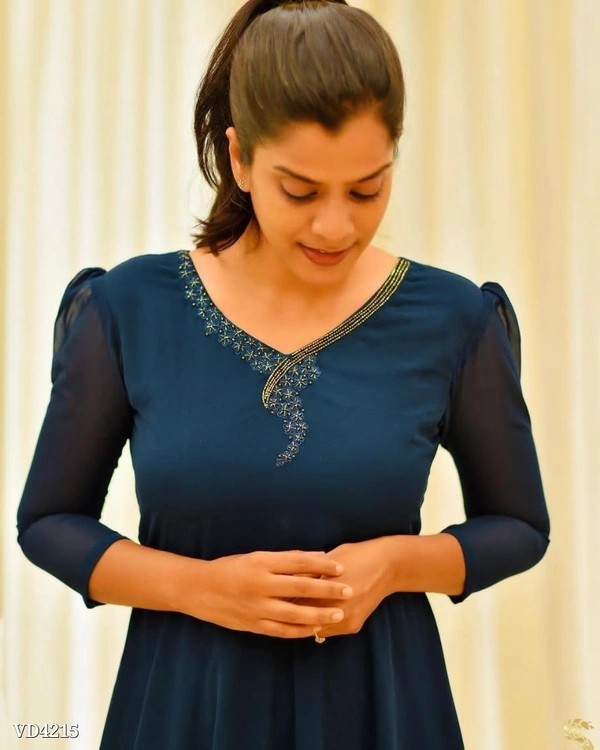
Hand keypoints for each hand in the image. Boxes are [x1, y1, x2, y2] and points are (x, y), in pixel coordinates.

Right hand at [182, 550, 353, 638]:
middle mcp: (260, 585)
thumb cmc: (231, 567)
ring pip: (294, 613)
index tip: (340, 567)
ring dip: (319, 614)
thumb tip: (318, 556)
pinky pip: (281, 630)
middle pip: (300, 588)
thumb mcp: (257, 556)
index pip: (298, 562)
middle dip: (327, 590)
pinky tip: (315, 628)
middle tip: (349, 590)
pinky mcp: (253, 625)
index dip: (321, 565)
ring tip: (338, 613)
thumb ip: (287, 559)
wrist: (199, 589)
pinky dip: (300, 630)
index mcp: (261, 563)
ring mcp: (256, 607)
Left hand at [288, 539, 394, 638]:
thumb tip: (284, 580)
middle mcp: (335, 611)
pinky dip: (320, 623)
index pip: (294, 602)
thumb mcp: (327, 560)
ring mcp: (345, 621)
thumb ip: (306, 574)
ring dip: (306, 620)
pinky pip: (329, 630)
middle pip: (303, 619)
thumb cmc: (354, 556)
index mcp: (326, 591)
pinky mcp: (353, 627)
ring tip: (294, 611)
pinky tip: (313, 614)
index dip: (282, 599)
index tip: (273, 596)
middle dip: (290, 612)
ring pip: (315, 628)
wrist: (386, 566)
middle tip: (279, 605)